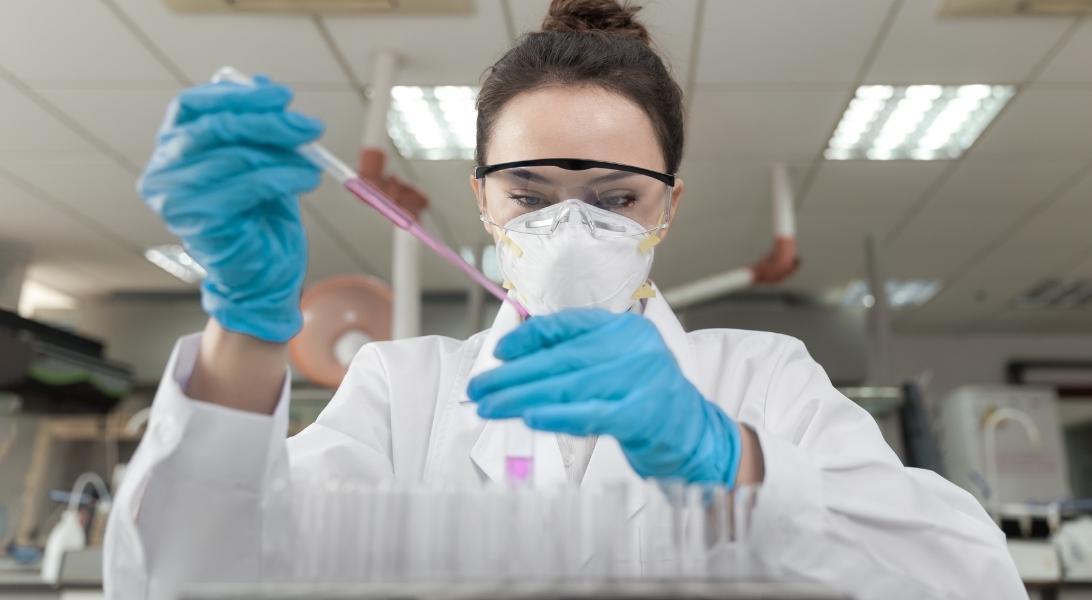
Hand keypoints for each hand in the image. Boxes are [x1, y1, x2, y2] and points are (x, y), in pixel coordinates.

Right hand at [138, 76, 323, 342]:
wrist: (263, 275)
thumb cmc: (259, 217)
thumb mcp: (259, 161)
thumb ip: (255, 126)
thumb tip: (267, 85)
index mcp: (169, 151)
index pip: (191, 106)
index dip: (236, 95)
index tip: (282, 97)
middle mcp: (162, 172)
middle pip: (215, 127)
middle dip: (269, 122)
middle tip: (309, 126)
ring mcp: (175, 198)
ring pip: (236, 156)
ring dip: (283, 153)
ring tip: (312, 160)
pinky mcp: (200, 220)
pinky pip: (250, 184)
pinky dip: (285, 176)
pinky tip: (307, 178)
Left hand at [468, 309, 742, 484]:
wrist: (696, 435)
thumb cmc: (646, 400)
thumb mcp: (616, 366)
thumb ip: (578, 358)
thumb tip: (516, 359)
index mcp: (626, 329)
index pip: (569, 325)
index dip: (529, 338)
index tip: (499, 353)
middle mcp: (636, 347)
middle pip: (562, 359)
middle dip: (514, 374)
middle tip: (478, 388)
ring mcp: (642, 379)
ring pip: (569, 386)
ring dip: (522, 397)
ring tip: (490, 406)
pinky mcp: (643, 414)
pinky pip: (590, 414)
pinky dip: (557, 415)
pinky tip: (529, 417)